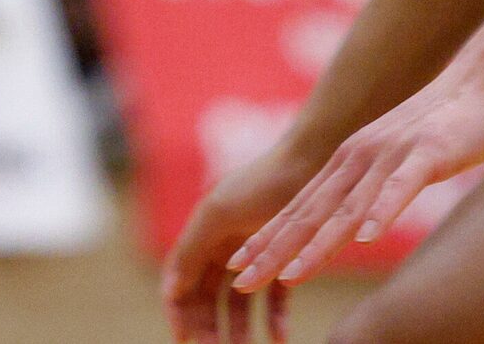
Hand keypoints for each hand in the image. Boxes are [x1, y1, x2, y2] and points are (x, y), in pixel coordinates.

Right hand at [162, 140, 317, 342]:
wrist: (313, 159)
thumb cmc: (264, 182)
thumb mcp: (218, 211)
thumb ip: (191, 248)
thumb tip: (171, 290)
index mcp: (202, 234)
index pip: (181, 283)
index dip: (179, 313)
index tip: (184, 343)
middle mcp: (223, 245)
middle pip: (208, 298)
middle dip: (209, 327)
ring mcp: (253, 252)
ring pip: (238, 302)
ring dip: (240, 329)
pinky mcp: (283, 257)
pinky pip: (273, 296)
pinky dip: (273, 317)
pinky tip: (279, 337)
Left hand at [228, 59, 483, 290]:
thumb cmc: (450, 124)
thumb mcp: (400, 160)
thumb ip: (376, 187)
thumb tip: (357, 223)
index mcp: (352, 160)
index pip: (301, 208)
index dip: (267, 239)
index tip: (236, 269)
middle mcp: (361, 155)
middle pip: (311, 212)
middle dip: (274, 250)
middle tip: (241, 282)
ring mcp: (393, 153)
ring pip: (348, 207)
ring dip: (316, 244)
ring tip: (289, 276)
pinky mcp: (429, 151)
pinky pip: (401, 187)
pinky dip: (382, 213)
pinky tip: (366, 240)